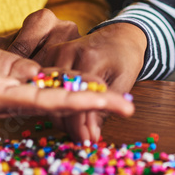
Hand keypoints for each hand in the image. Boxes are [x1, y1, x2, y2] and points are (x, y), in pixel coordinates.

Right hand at [0, 18, 133, 122]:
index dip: (72, 103)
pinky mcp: (14, 71)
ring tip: (120, 96)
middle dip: (91, 104)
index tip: (100, 102)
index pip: (40, 102)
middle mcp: (7, 95)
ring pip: (56, 92)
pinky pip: (47, 79)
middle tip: (128, 105)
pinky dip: (70, 81)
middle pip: (56, 102)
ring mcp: (12, 84)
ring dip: (85, 95)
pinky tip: (93, 80)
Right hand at [43, 22, 148, 141]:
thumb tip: (91, 135)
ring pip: (49, 93)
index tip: (90, 141)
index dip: (81, 125)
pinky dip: (58, 100)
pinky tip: (72, 112)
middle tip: (85, 137)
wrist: (120, 34)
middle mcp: (67, 52)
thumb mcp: (123, 83)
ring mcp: (55, 51)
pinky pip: (48, 84)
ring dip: (63, 113)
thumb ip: (105, 108)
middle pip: (58, 98)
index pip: (76, 100)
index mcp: (89, 58)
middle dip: (71, 123)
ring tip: (80, 127)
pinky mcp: (50, 54)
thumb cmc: (126, 57)